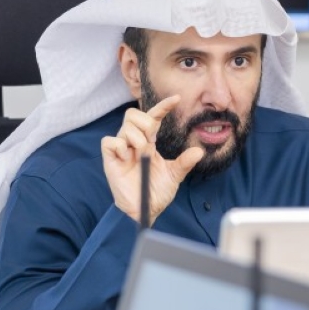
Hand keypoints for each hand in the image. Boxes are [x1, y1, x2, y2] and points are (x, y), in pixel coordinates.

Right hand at [101, 95, 204, 222]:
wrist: (144, 210)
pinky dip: (120, 146)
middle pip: (133, 114)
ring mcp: (121, 150)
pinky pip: (109, 142)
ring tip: (141, 153)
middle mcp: (133, 142)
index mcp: (148, 143)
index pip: (154, 117)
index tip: (177, 99)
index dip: (163, 106)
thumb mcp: (174, 175)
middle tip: (152, 139)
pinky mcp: (110, 159)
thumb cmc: (156, 192)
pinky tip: (127, 157)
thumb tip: (199, 151)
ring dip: (137, 136)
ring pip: (125, 126)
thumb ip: (184, 162)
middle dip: (145, 122)